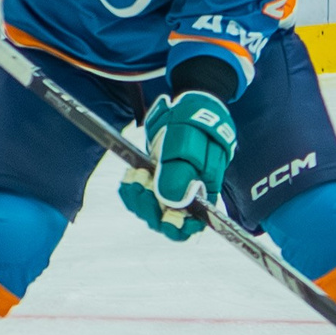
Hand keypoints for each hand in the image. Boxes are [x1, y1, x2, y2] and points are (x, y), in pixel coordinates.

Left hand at [119, 91, 237, 240]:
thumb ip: (180, 176)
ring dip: (137, 196)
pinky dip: (131, 186)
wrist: (188, 106)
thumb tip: (172, 205)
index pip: (191, 227)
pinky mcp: (155, 179)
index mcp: (203, 195)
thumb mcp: (188, 148)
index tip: (166, 215)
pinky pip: (139, 194)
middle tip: (142, 184)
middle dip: (149, 207)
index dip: (177, 228)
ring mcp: (169, 188)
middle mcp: (186, 196)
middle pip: (164, 221)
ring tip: (137, 173)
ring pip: (148, 208)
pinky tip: (132, 172)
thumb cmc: (195, 127)